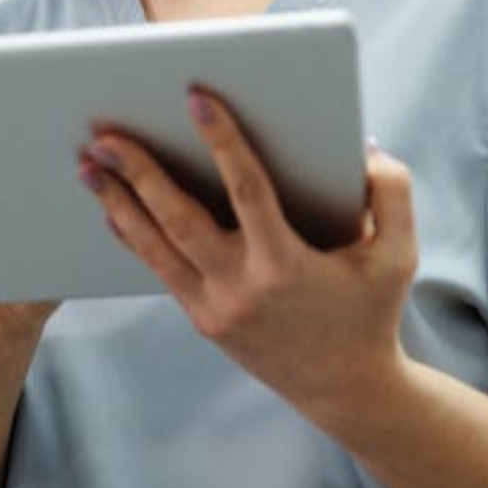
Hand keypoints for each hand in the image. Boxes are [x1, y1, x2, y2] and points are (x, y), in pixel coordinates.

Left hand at [77, 89, 417, 425]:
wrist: (347, 390)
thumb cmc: (372, 311)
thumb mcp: (398, 254)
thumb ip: (391, 192)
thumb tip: (362, 144)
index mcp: (286, 264)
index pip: (246, 189)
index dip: (222, 140)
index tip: (195, 97)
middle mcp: (242, 287)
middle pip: (178, 219)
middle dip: (139, 172)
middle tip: (106, 132)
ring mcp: (215, 308)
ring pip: (154, 247)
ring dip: (117, 202)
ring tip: (88, 164)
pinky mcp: (203, 320)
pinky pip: (158, 270)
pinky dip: (131, 236)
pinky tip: (110, 207)